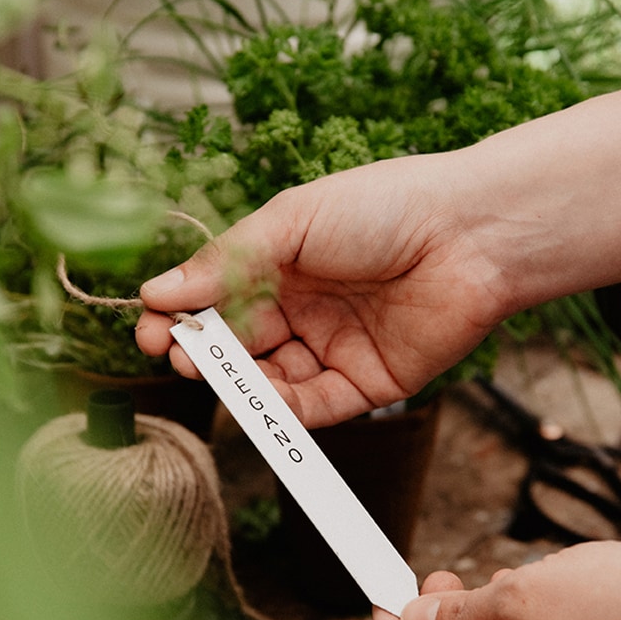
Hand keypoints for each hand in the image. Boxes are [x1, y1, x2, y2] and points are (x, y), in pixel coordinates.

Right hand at [137, 155, 506, 427]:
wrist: (470, 234)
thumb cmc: (383, 208)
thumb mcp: (291, 223)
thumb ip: (224, 263)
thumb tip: (156, 292)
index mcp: (283, 266)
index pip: (218, 300)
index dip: (183, 317)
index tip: (150, 328)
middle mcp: (305, 310)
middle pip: (239, 346)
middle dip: (203, 354)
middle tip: (175, 354)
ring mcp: (334, 349)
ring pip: (272, 382)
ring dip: (238, 385)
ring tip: (211, 375)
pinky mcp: (367, 384)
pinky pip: (316, 407)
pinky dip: (284, 411)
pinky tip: (259, 401)